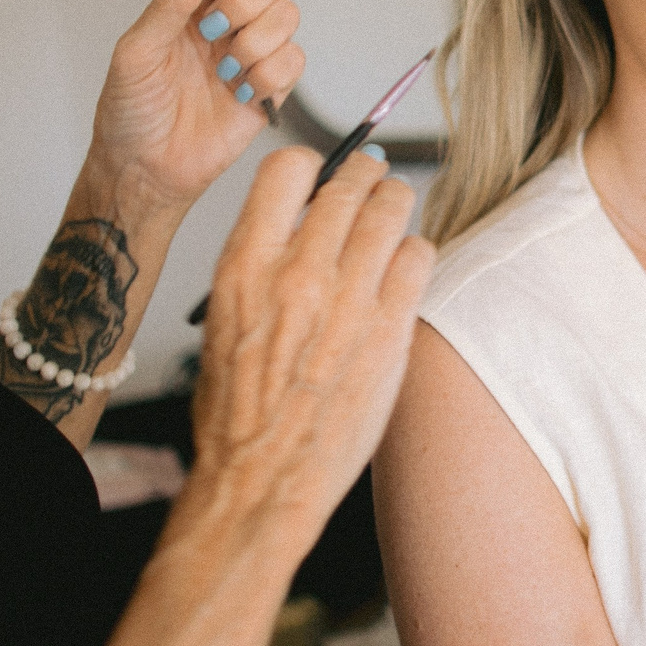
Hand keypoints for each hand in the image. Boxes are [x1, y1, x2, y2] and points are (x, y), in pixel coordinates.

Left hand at [88, 0, 306, 225]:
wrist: (146, 169)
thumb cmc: (131, 112)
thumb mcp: (135, 53)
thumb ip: (167, 4)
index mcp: (196, 2)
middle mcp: (230, 20)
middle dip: (249, 0)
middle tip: (214, 29)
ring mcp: (253, 52)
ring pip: (288, 17)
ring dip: (255, 42)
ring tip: (223, 71)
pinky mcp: (271, 88)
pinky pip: (294, 62)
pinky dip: (267, 76)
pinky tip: (238, 92)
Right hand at [190, 149, 433, 537]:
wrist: (263, 479)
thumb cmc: (239, 412)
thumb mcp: (226, 319)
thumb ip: (262, 263)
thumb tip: (300, 223)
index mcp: (245, 265)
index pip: (287, 168)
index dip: (312, 167)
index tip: (322, 178)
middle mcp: (298, 273)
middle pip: (350, 182)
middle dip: (365, 177)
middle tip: (371, 185)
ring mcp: (349, 299)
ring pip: (393, 209)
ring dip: (397, 204)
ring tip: (394, 216)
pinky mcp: (390, 330)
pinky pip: (419, 257)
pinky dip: (415, 253)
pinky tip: (404, 269)